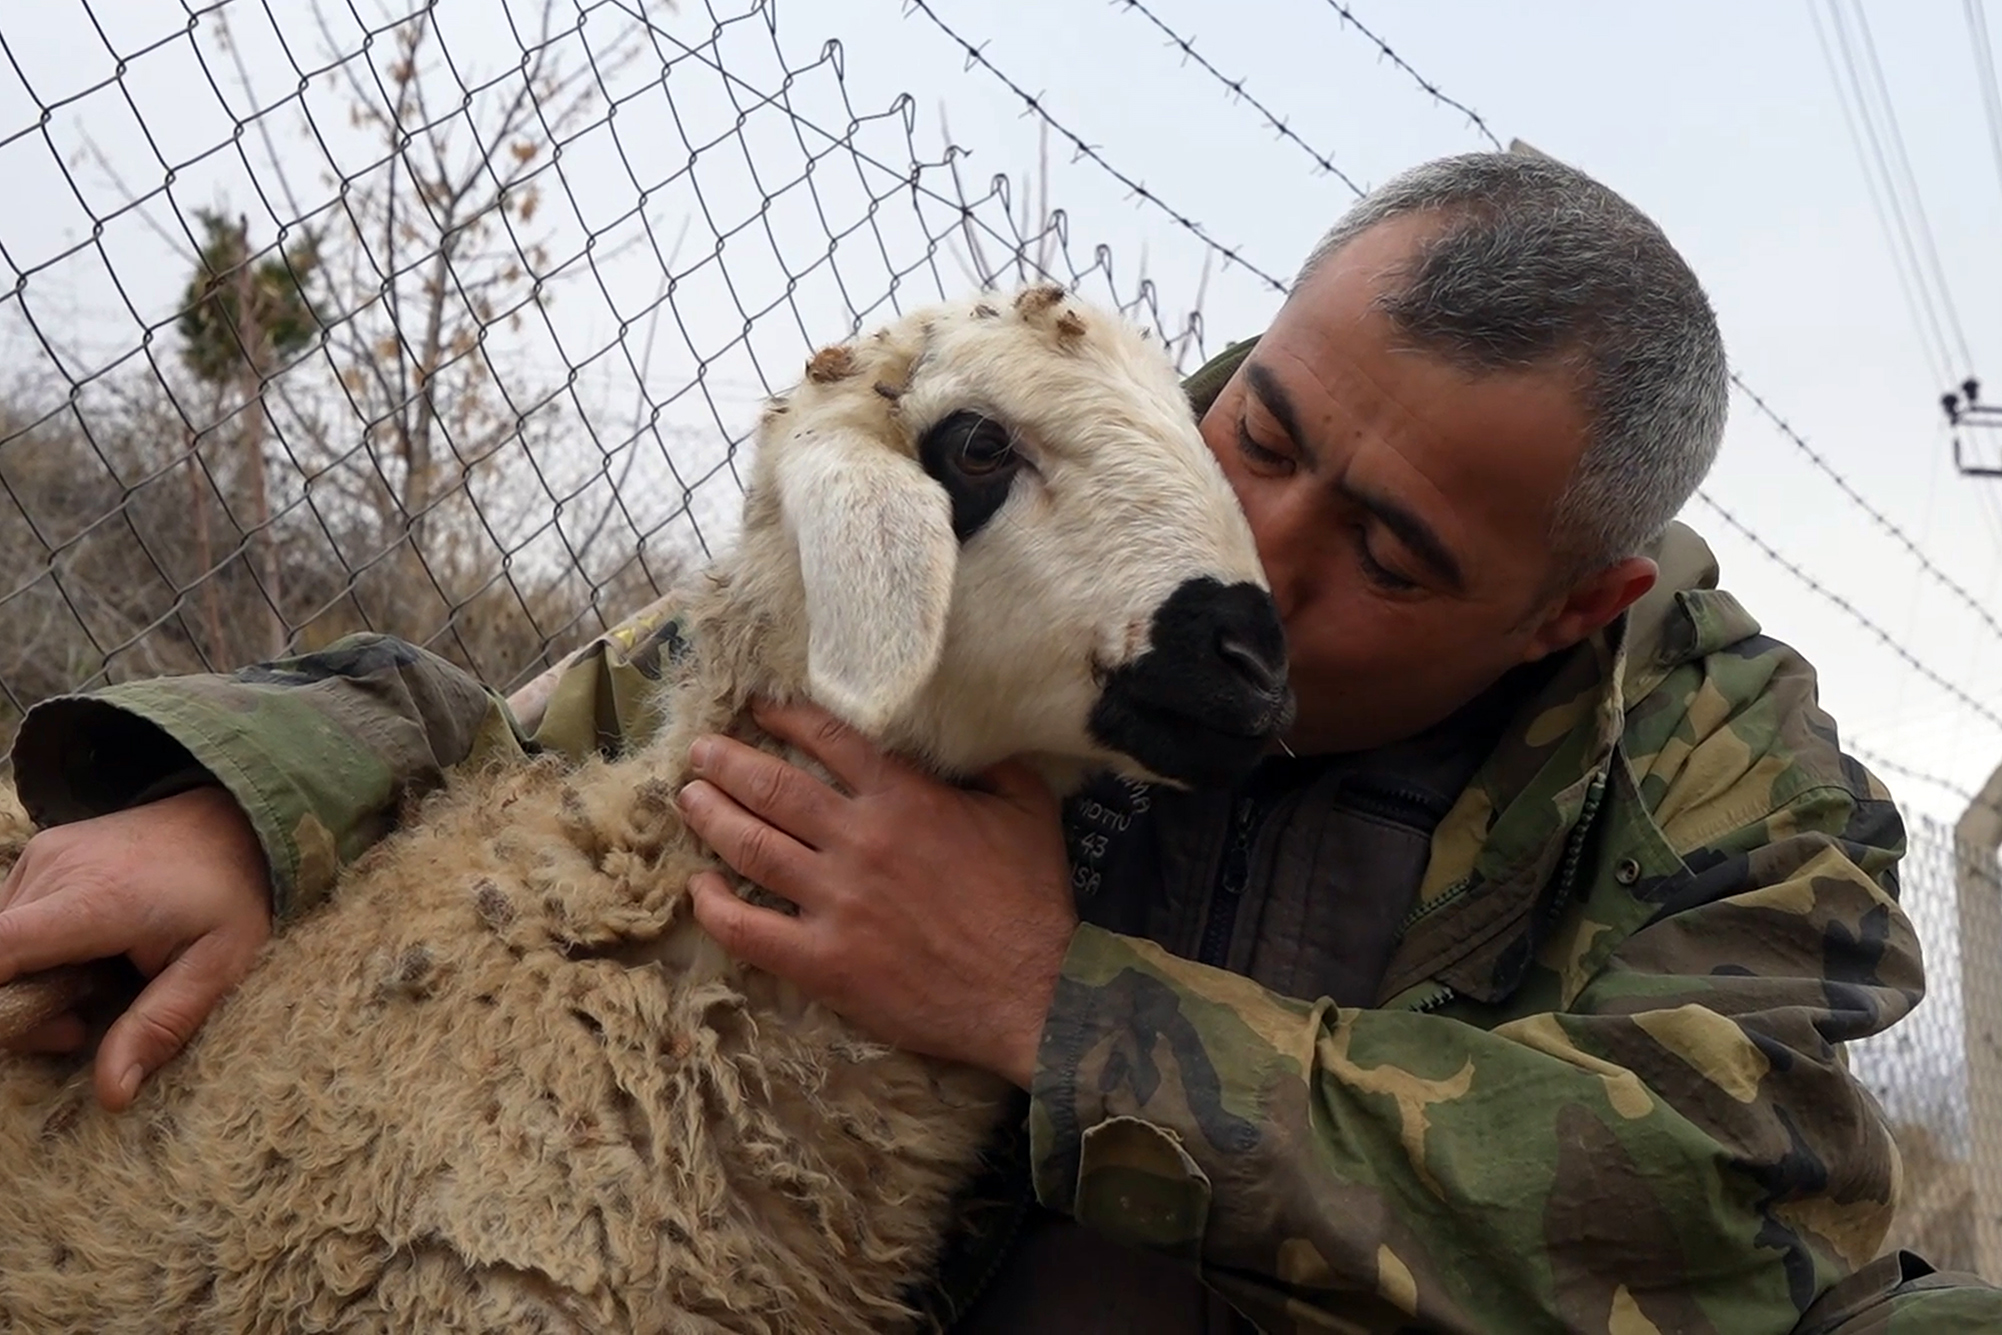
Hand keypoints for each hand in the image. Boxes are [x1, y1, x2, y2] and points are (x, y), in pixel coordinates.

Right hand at [0, 786, 273, 1110]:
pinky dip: (32, 951)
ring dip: (28, 981)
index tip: (34, 1026)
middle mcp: (53, 870)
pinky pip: (9, 920)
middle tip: (85, 1022)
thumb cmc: (230, 894)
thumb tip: (111, 1094)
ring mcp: (41, 857)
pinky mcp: (38, 856)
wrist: (234, 819)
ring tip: (95, 982)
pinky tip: (84, 952)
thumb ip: (162, 1025)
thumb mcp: (220, 965)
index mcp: (93, 900)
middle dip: (25, 1010)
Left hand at [677, 700, 1077, 1087]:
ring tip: (688, 798)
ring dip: (710, 816)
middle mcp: (859, 840)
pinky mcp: (823, 961)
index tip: (758, 707)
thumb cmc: (1034, 898)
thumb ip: (989, 762)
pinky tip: (699, 889)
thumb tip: (962, 733)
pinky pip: (749, 929)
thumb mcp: (1026, 807)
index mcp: (904, 797)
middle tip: (700, 751)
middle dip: (726, 761)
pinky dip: (715, 906)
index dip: (784, 716)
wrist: (1035, 990)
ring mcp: (835, 902)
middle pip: (771, 787)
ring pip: (750, 846)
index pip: (828, 739)